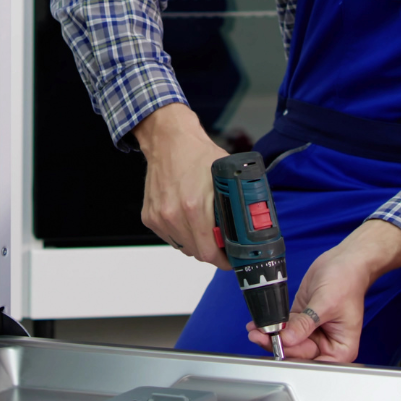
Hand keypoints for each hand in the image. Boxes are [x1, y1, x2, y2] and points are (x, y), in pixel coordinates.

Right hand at [133, 103, 230, 266]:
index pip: (209, 252)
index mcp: (194, 206)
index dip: (224, 259)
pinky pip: (170, 238)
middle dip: (213, 252)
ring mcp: (160, 217)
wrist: (168, 140)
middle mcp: (173, 214)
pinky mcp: (150, 217)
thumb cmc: (197, 154)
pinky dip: (181, 234)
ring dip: (196, 243)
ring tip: (205, 228)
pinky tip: (188, 219)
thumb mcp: (226, 176)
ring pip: (183, 247)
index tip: (231, 258)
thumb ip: (236, 202)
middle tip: (222, 244)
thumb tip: (251, 223)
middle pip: (197, 253)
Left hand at [246, 218, 400, 362]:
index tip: (276, 347)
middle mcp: (326, 343)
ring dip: (271, 336)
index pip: (313, 360)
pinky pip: (285, 327)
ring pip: (288, 340)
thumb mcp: (326, 304)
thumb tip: (288, 339)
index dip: (294, 355)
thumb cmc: (347, 282)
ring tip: (255, 330)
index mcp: (340, 348)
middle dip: (278, 345)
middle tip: (259, 336)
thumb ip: (306, 324)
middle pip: (297, 352)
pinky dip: (273, 325)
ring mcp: (312, 331)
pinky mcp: (302, 319)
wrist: (344, 261)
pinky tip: (259, 324)